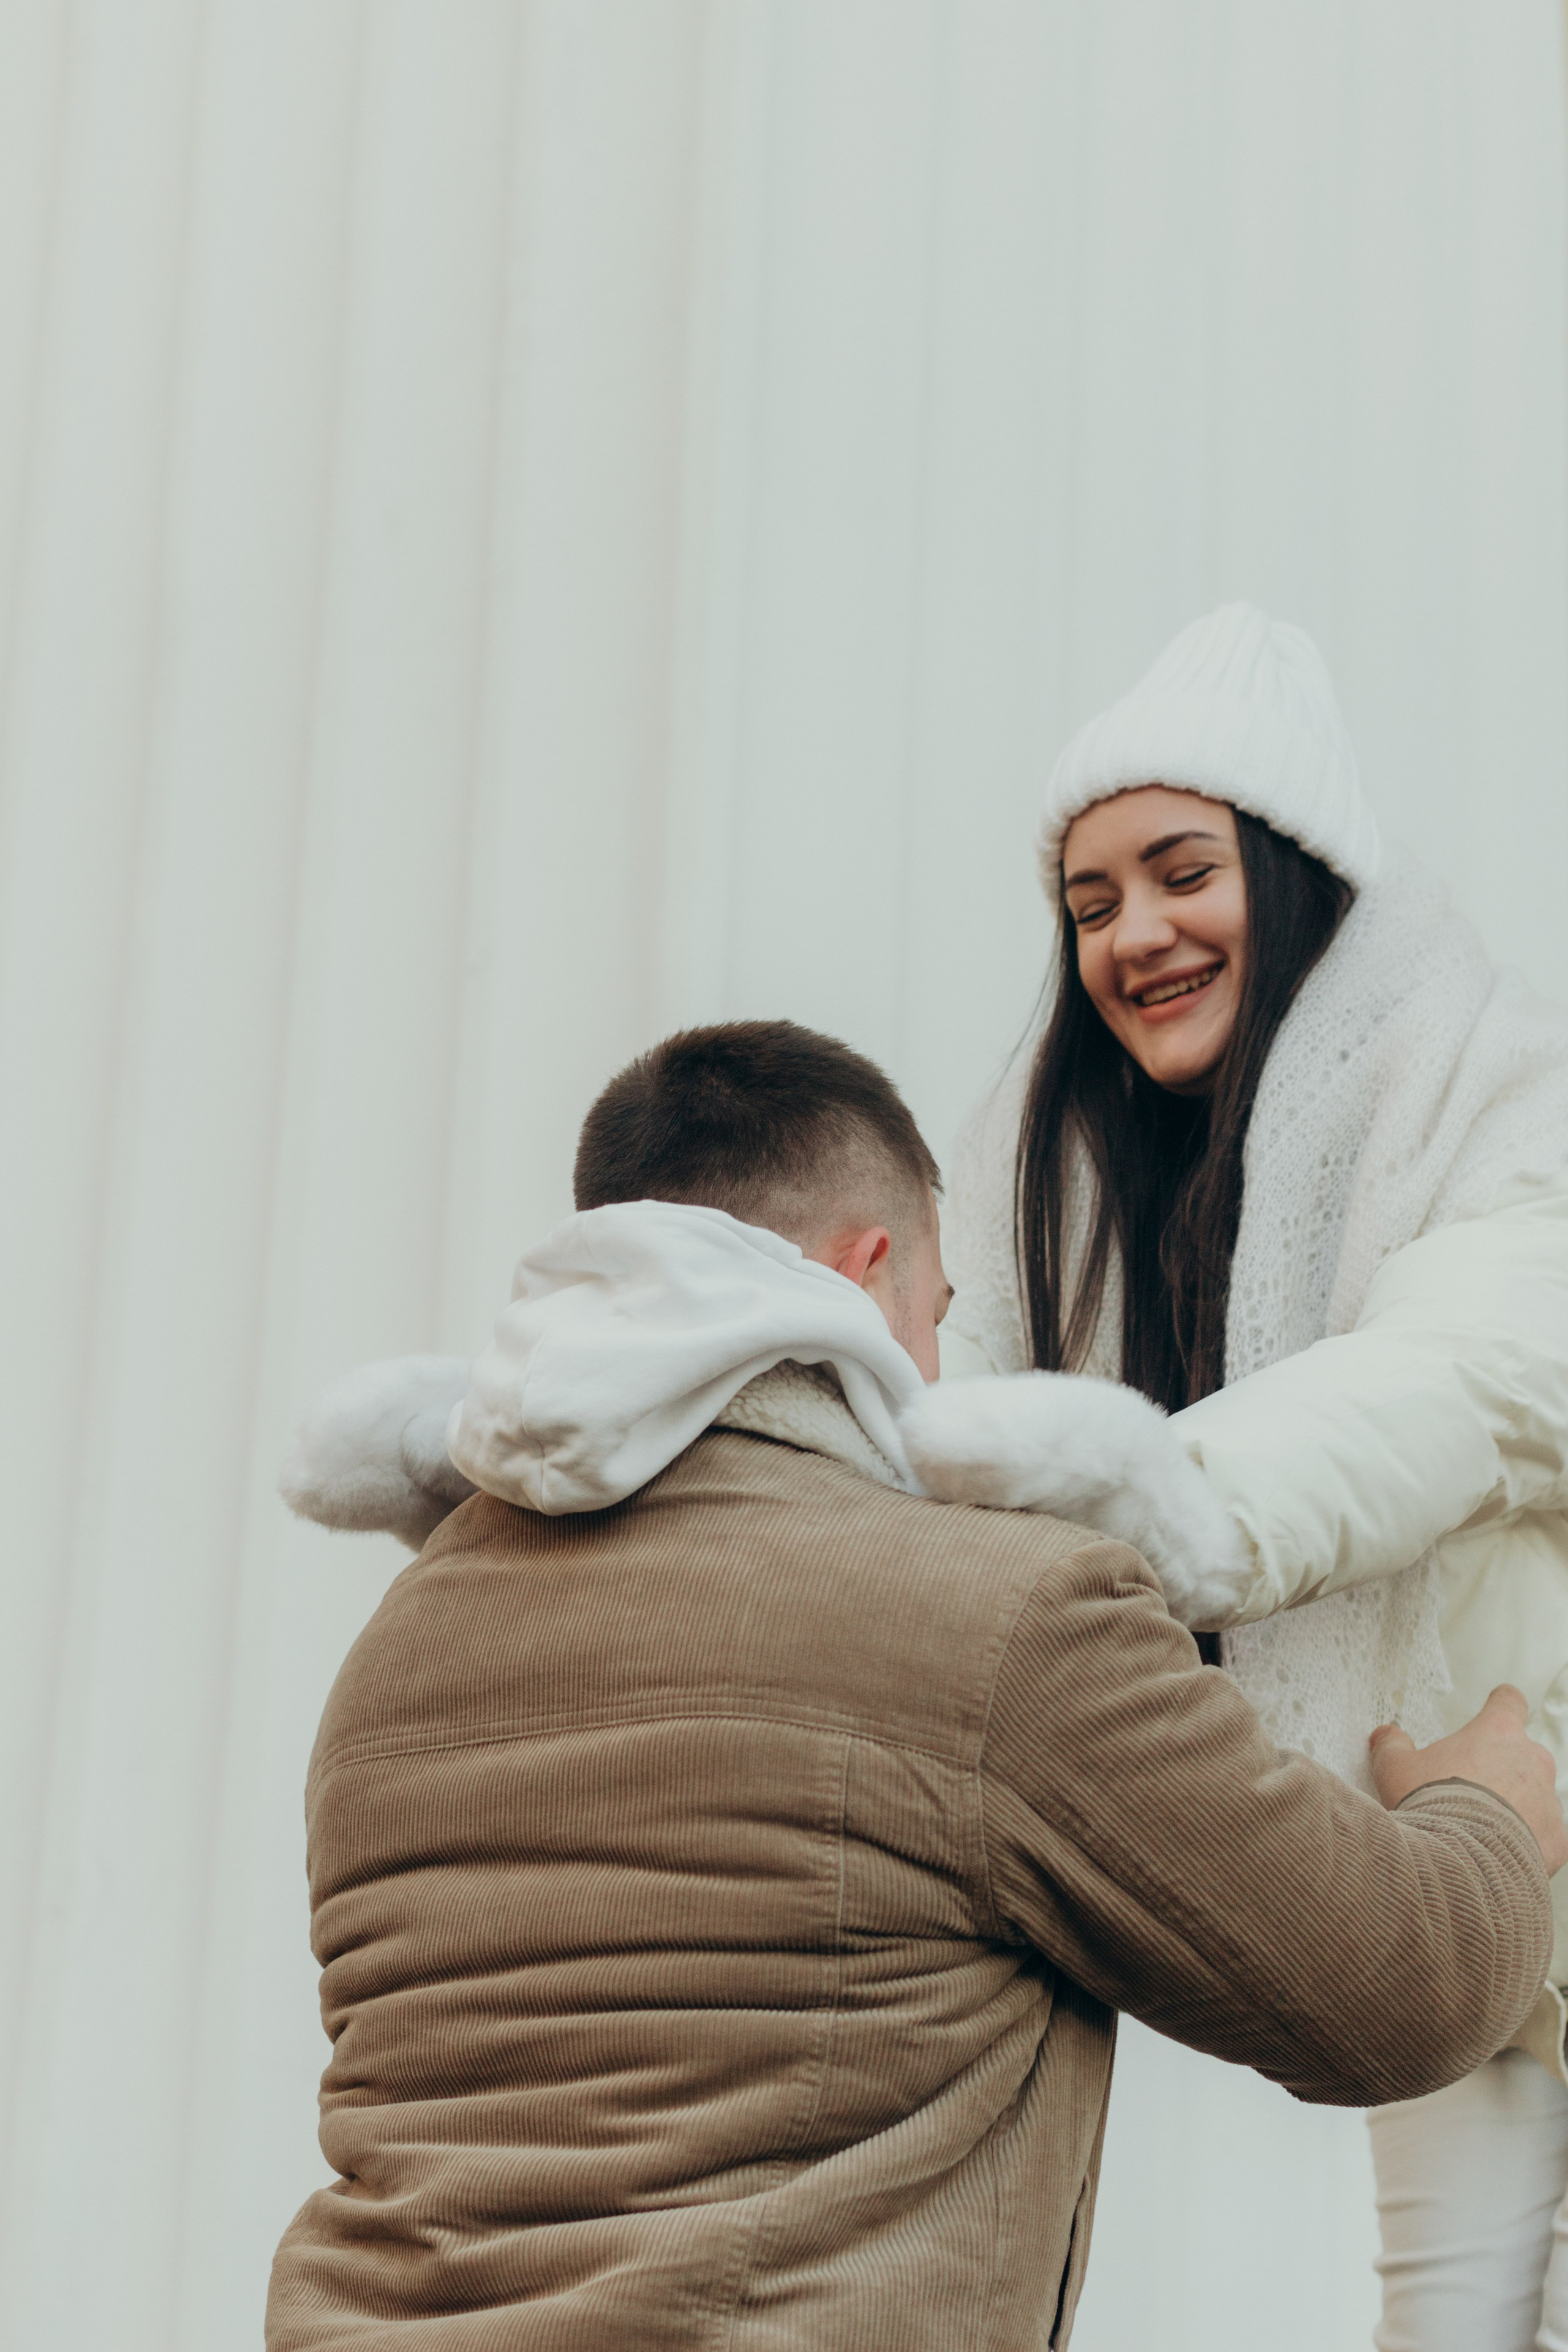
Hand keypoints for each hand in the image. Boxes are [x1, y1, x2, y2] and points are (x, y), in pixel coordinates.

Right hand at [1370, 1686, 1567, 1875]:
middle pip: (1522, 1754)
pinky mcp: (1555, 1838)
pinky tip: (1497, 1853)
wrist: (1460, 1860)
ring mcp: (1547, 1799)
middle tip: (1470, 1790)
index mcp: (1496, 1732)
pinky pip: (1544, 1836)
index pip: (1509, 1702)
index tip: (1495, 1709)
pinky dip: (1526, 1843)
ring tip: (1480, 1829)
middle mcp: (1531, 1760)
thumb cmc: (1433, 1806)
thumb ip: (1393, 1746)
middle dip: (1500, 1769)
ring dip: (1515, 1807)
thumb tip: (1385, 1736)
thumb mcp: (1397, 1768)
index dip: (1501, 1705)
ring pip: (1535, 1797)